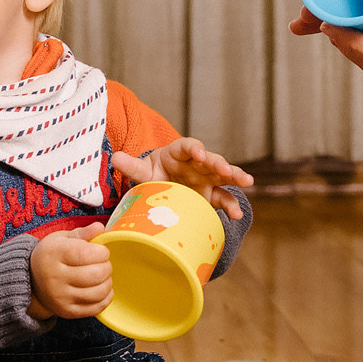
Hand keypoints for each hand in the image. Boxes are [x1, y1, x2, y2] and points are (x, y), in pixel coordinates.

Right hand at [27, 232, 113, 321]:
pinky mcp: (67, 312)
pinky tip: (101, 289)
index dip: (102, 252)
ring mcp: (60, 297)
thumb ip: (83, 233)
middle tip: (103, 263)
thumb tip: (100, 227)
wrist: (31, 280)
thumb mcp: (62, 239)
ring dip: (107, 282)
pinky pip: (96, 308)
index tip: (101, 251)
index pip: (87, 254)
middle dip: (107, 266)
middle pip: (96, 274)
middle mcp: (55, 277)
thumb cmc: (52, 256)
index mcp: (54, 254)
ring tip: (102, 276)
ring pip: (99, 292)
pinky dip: (105, 297)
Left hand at [112, 139, 254, 222]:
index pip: (189, 146)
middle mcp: (197, 163)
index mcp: (179, 152)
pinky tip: (236, 215)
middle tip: (227, 170)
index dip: (195, 149)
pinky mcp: (211, 195)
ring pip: (224, 176)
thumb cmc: (152, 175)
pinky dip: (231, 206)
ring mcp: (207, 179)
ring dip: (236, 177)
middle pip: (211, 159)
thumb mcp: (142, 171)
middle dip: (220, 163)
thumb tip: (115, 157)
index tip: (199, 154)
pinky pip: (224, 198)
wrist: (160, 189)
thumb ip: (131, 166)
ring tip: (248, 182)